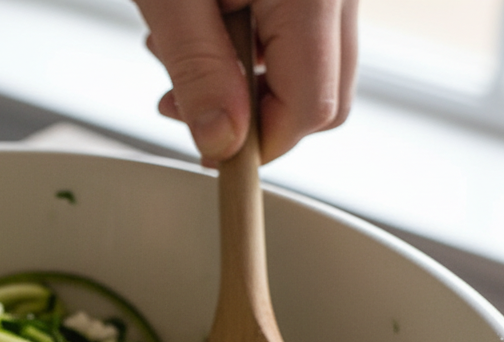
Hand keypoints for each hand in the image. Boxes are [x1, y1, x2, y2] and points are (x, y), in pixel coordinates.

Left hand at [134, 0, 356, 164]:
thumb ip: (199, 71)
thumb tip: (222, 143)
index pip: (311, 106)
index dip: (259, 144)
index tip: (210, 153)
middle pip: (324, 97)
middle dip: (252, 118)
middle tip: (182, 104)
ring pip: (312, 71)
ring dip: (244, 85)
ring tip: (179, 52)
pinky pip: (301, 38)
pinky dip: (252, 51)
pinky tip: (204, 28)